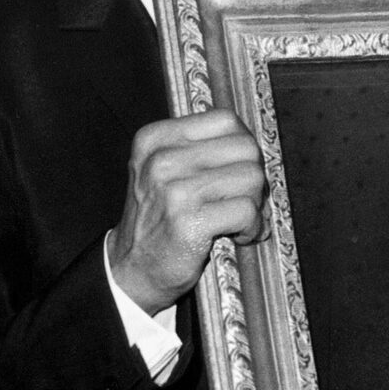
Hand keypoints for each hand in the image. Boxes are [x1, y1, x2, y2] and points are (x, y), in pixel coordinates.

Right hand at [107, 108, 267, 314]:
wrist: (131, 269)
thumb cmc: (160, 217)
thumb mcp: (167, 170)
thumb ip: (203, 148)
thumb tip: (256, 146)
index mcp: (155, 139)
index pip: (225, 120)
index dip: (242, 146)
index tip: (237, 169)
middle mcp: (161, 160)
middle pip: (245, 148)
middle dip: (253, 175)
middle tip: (242, 198)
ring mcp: (173, 190)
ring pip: (252, 177)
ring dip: (255, 203)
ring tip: (238, 219)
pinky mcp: (188, 222)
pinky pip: (247, 210)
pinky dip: (252, 227)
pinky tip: (238, 235)